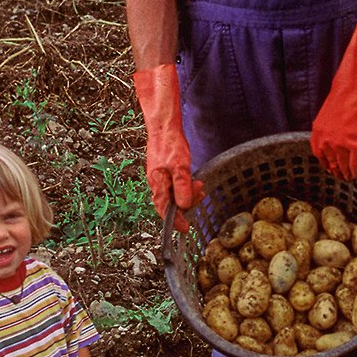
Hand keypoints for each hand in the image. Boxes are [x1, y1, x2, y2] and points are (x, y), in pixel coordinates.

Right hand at [133, 65, 202, 230]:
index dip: (175, 221)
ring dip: (187, 194)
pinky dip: (185, 186)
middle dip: (186, 204)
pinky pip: (174, 185)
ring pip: (173, 194)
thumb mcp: (180, 166)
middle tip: (200, 196)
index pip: (165, 210)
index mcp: (158, 184)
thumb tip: (184, 206)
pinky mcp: (163, 172)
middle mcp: (156, 183)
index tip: (185, 229)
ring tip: (200, 186)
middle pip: (170, 204)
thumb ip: (182, 186)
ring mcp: (159, 178)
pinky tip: (193, 181)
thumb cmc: (170, 144)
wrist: (163, 127)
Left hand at [310, 24, 356, 180]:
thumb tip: (336, 147)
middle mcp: (325, 140)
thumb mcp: (329, 118)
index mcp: (317, 133)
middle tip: (342, 177)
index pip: (319, 156)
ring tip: (350, 178)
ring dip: (346, 174)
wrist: (355, 90)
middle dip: (337, 172)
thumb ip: (330, 133)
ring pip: (342, 166)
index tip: (331, 170)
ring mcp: (340, 144)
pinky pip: (354, 163)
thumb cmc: (345, 100)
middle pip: (331, 163)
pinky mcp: (354, 144)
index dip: (326, 165)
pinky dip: (356, 171)